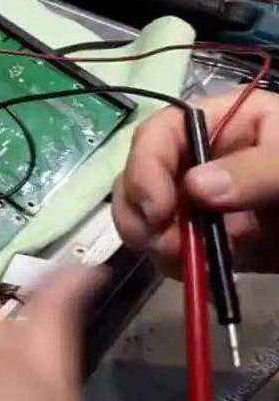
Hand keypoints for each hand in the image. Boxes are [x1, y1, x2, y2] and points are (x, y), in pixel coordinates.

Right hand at [113, 90, 278, 274]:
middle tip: (168, 245)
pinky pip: (176, 252)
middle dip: (143, 212)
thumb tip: (195, 189)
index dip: (146, 167)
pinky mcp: (219, 242)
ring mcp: (210, 204)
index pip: (163, 133)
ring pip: (149, 218)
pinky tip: (204, 277)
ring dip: (155, 244)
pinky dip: (179, 268)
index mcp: (228, 123)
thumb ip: (258, 170)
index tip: (160, 209)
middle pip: (142, 176)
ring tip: (188, 264)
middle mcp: (207, 160)